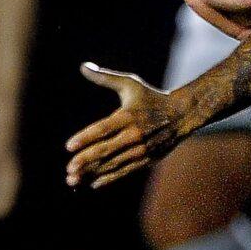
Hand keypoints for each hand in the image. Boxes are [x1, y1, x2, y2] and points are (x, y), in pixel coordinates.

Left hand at [64, 63, 181, 189]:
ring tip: (73, 179)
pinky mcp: (146, 160)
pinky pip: (124, 171)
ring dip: (92, 173)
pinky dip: (108, 178)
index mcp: (128, 116)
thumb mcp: (130, 84)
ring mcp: (140, 150)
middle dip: (85, 161)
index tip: (68, 146)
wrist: (182, 115)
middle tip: (68, 169)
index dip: (85, 138)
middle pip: (105, 150)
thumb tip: (83, 66)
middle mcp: (134, 135)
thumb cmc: (151, 97)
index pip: (102, 128)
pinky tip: (93, 183)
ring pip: (112, 164)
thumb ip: (105, 77)